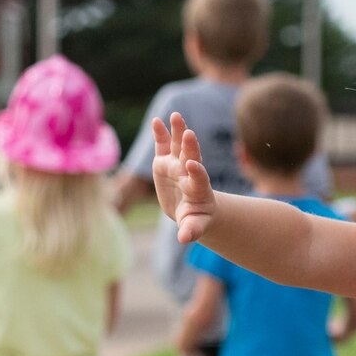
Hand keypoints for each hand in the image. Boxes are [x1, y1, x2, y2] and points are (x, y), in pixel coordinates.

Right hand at [150, 113, 218, 242]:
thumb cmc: (196, 219)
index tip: (193, 166)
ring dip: (178, 131)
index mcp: (198, 188)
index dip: (197, 172)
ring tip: (176, 116)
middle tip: (189, 134)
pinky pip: (163, 145)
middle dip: (190, 146)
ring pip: (179, 145)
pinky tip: (156, 121)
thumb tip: (184, 239)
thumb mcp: (194, 226)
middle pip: (191, 156)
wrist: (191, 208)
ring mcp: (177, 165)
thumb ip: (191, 230)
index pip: (199, 178)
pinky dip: (160, 133)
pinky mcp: (164, 161)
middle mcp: (189, 172)